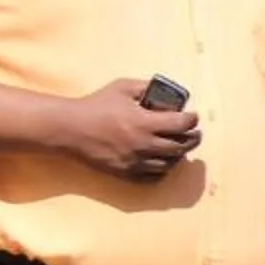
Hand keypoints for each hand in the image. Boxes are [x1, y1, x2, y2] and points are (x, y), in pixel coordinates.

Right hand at [61, 78, 199, 179]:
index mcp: (144, 122)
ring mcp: (136, 162)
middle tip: (194, 132)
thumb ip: (146, 87)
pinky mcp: (127, 174)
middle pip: (181, 146)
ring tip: (179, 146)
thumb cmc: (96, 105)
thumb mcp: (122, 88)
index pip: (182, 124)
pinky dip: (164, 169)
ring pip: (171, 163)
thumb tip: (166, 91)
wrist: (70, 129)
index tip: (192, 116)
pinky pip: (155, 177)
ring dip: (179, 154)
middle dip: (192, 138)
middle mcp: (144, 145)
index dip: (192, 119)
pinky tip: (164, 160)